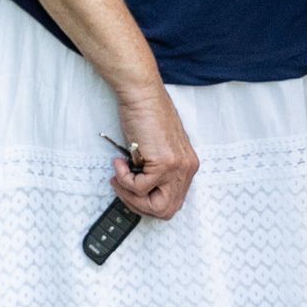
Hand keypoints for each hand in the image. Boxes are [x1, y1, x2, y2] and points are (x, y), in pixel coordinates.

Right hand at [109, 83, 198, 222]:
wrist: (142, 95)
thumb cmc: (145, 117)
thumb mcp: (157, 150)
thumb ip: (156, 172)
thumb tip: (140, 193)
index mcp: (187, 167)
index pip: (172, 202)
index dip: (148, 203)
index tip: (131, 192)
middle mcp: (187, 169)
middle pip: (166, 210)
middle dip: (138, 205)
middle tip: (122, 188)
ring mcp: (177, 167)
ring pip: (155, 206)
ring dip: (130, 195)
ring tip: (119, 175)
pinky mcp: (164, 163)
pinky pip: (140, 188)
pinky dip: (124, 180)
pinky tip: (120, 163)